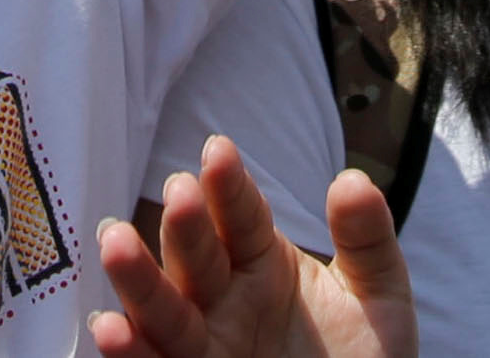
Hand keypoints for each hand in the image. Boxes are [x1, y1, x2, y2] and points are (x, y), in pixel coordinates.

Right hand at [94, 138, 415, 357]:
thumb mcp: (378, 300)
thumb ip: (367, 241)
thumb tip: (352, 180)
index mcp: (263, 262)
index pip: (241, 216)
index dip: (228, 186)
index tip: (219, 152)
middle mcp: (224, 298)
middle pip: (195, 257)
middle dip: (185, 226)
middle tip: (179, 192)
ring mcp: (206, 344)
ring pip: (163, 309)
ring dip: (138, 279)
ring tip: (115, 244)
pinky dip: (130, 351)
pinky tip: (111, 328)